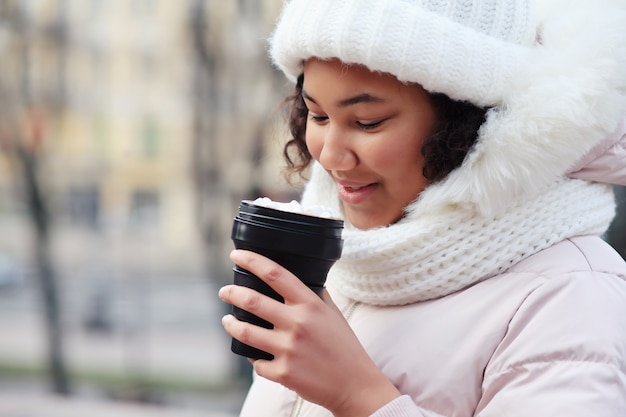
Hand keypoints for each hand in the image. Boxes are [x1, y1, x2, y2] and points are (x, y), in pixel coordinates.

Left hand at [219, 249, 400, 416]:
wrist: (355, 385)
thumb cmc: (344, 347)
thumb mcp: (333, 313)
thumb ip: (315, 295)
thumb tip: (301, 278)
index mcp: (310, 305)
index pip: (275, 274)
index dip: (252, 261)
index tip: (237, 255)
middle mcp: (297, 324)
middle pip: (252, 300)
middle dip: (231, 293)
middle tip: (224, 292)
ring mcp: (288, 349)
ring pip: (245, 332)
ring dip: (231, 324)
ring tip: (227, 321)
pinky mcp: (283, 373)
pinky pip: (256, 363)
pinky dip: (253, 358)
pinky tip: (253, 354)